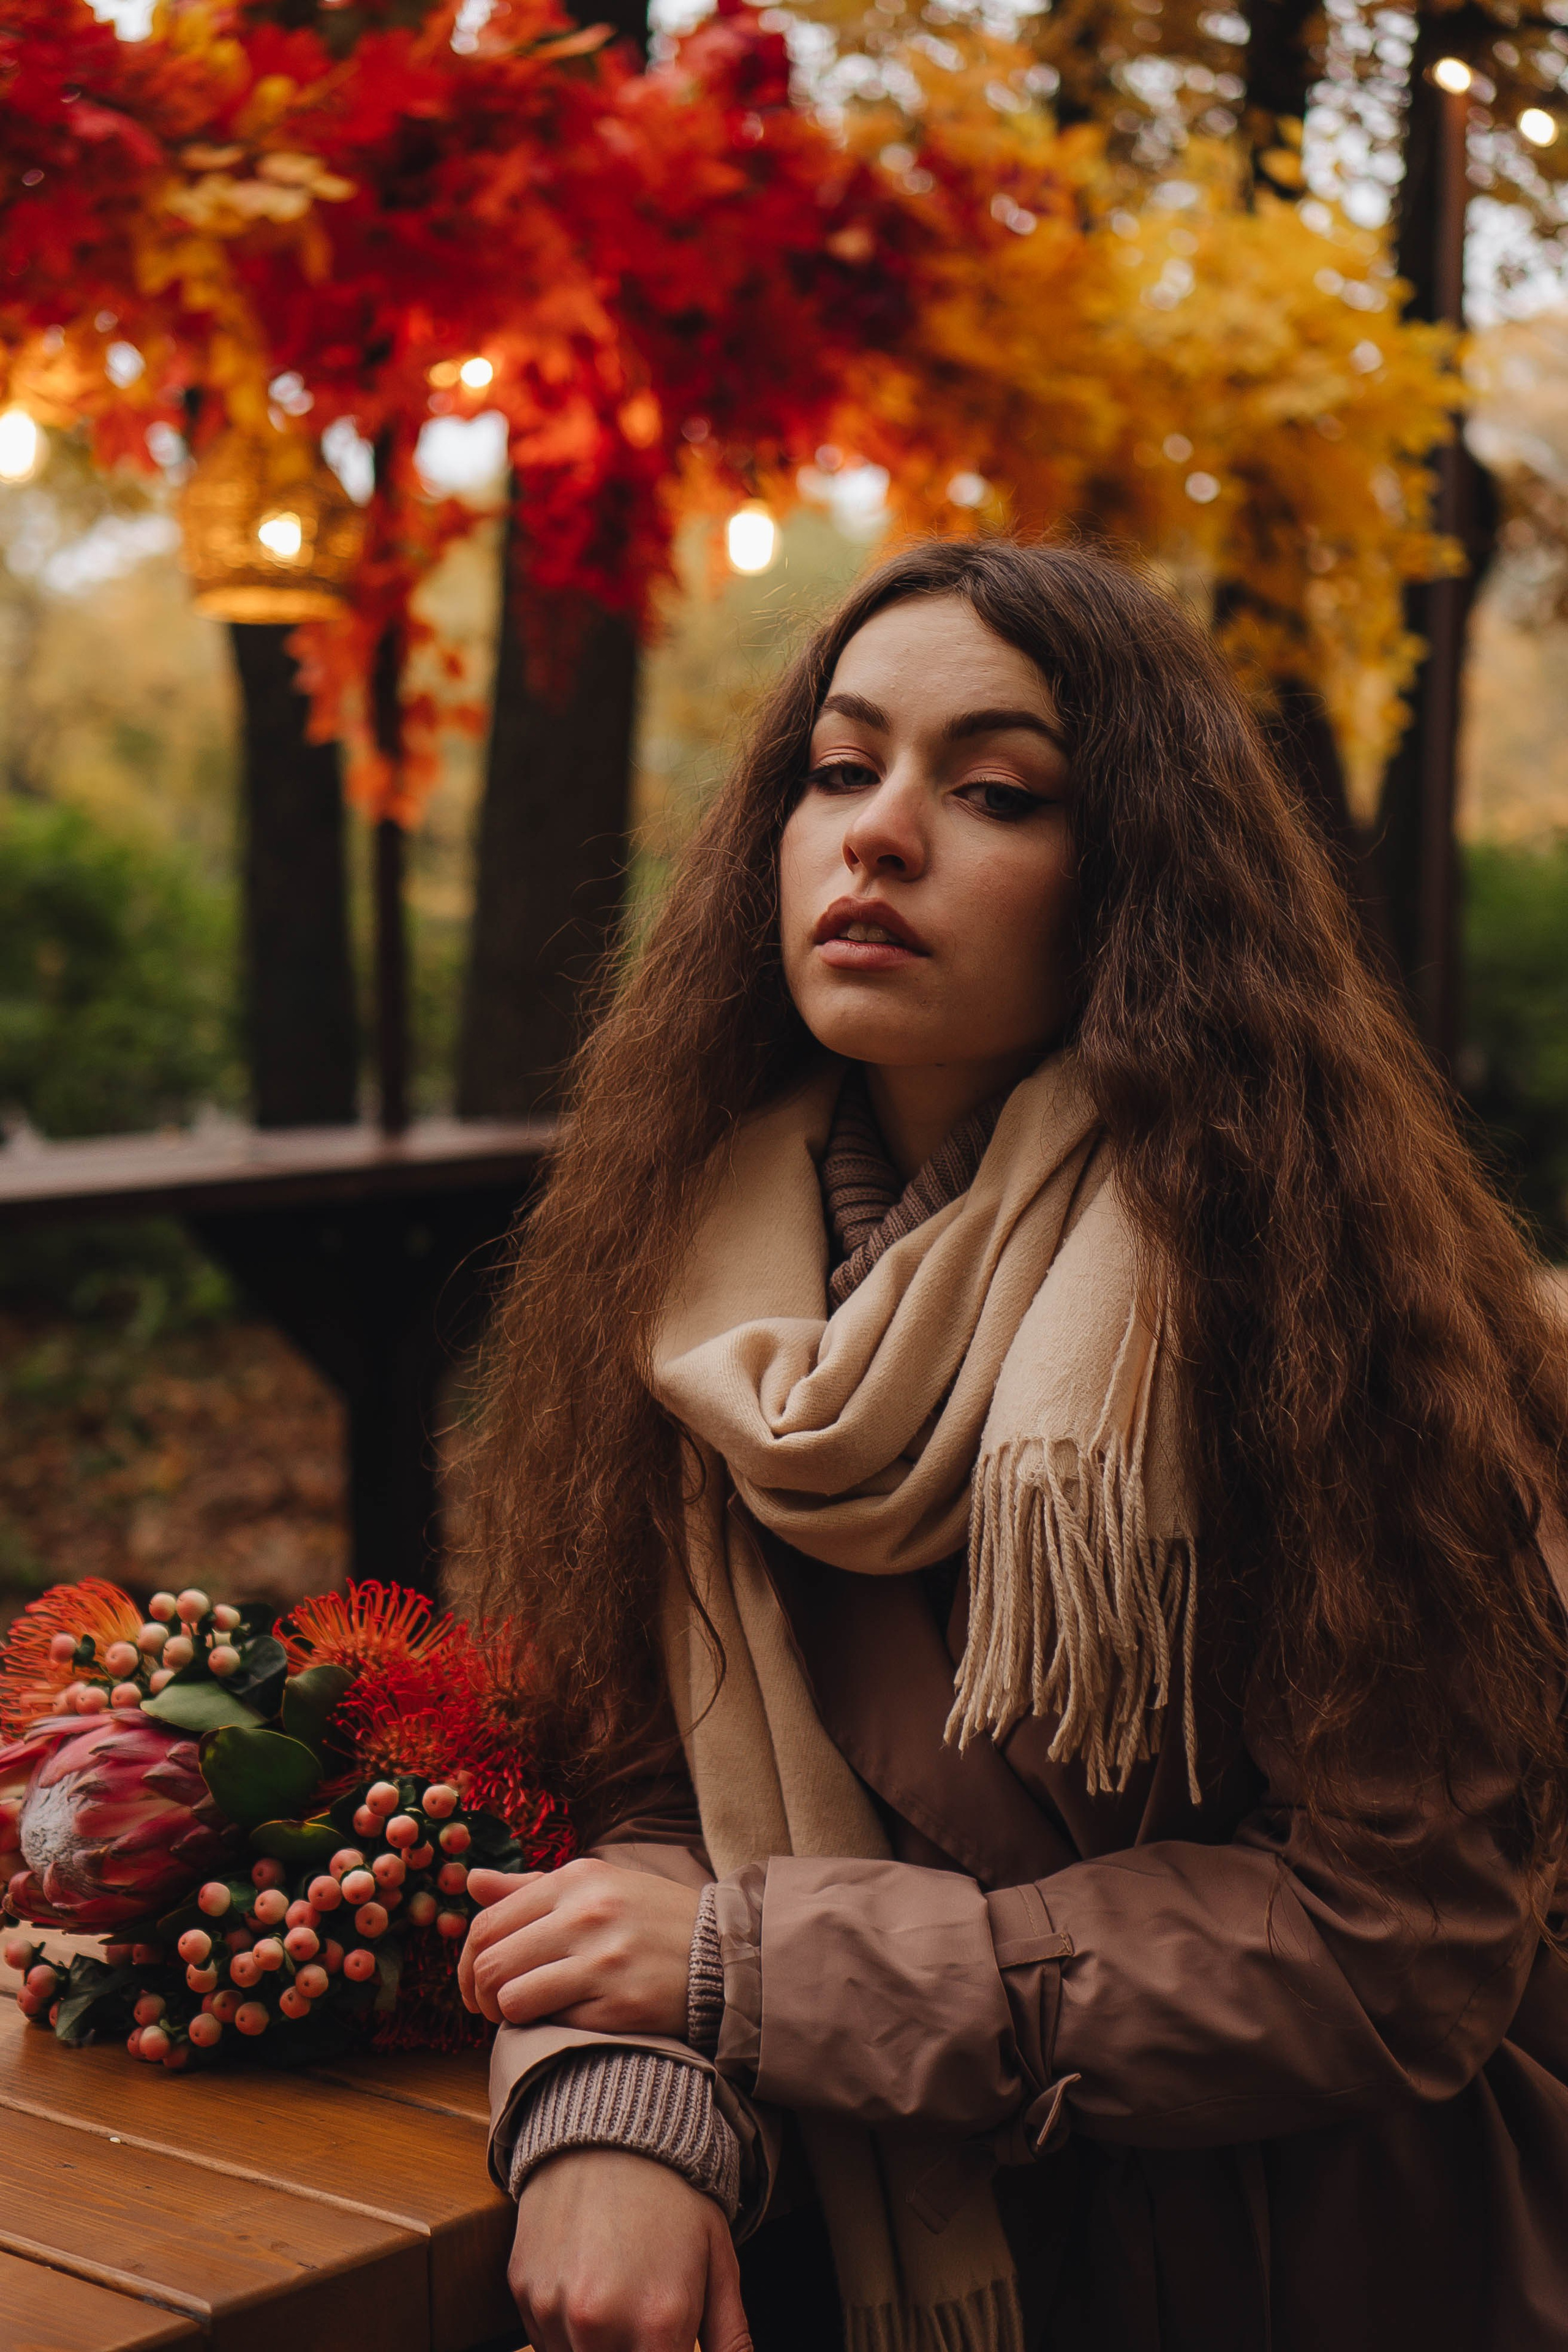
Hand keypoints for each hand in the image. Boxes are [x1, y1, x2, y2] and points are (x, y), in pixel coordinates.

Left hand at [461, 1857, 700, 2034]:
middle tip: (491, 2006)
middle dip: (479, 1994)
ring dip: (506, 2016)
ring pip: (510, 1998)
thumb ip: (531, 1888)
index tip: (478, 1980)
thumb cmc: (650, 1919)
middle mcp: (586, 1914)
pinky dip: (546, 2027)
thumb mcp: (597, 1885)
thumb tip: (471, 1881)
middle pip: (491, 1962)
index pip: (488, 1923)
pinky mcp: (619, 2005)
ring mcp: (603, 1961)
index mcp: (576, 1880)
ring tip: (523, 2015)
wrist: (724, 1953)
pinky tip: (564, 2019)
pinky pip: (551, 2023)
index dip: (469, 1960)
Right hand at [510, 2149, 751, 2351]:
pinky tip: (587, 2281)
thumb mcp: (719, 2260)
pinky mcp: (523, 2291)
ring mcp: (554, 2310)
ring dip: (596, 2344)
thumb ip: (730, 2336)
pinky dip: (565, 2328)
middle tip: (642, 2311)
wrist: (611, 2127)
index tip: (668, 2339)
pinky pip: (544, 2339)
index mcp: (659, 2325)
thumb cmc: (673, 2194)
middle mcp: (599, 2326)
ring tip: (618, 2292)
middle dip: (634, 2349)